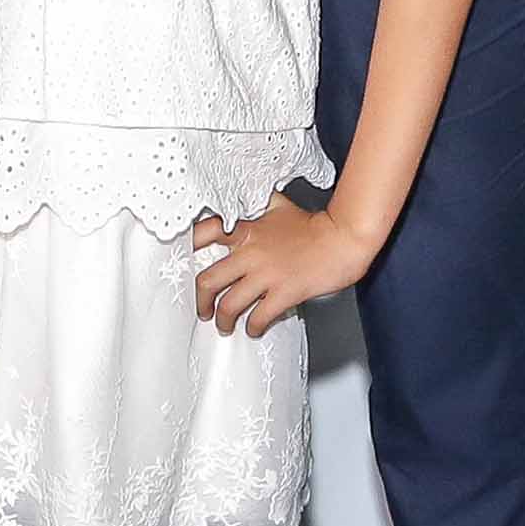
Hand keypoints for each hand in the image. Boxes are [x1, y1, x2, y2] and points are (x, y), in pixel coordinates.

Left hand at [194, 193, 376, 337]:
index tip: (182, 263)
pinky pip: (258, 317)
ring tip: (224, 325)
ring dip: (222, 320)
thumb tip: (242, 196)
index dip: (188, 248)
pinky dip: (252, 327)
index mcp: (246, 229)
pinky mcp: (283, 293)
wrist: (343, 239)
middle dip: (200, 301)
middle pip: (208, 281)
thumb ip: (255, 202)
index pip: (204, 233)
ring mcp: (266, 275)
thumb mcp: (278, 205)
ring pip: (229, 305)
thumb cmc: (314, 225)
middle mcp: (250, 252)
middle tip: (202, 309)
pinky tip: (253, 328)